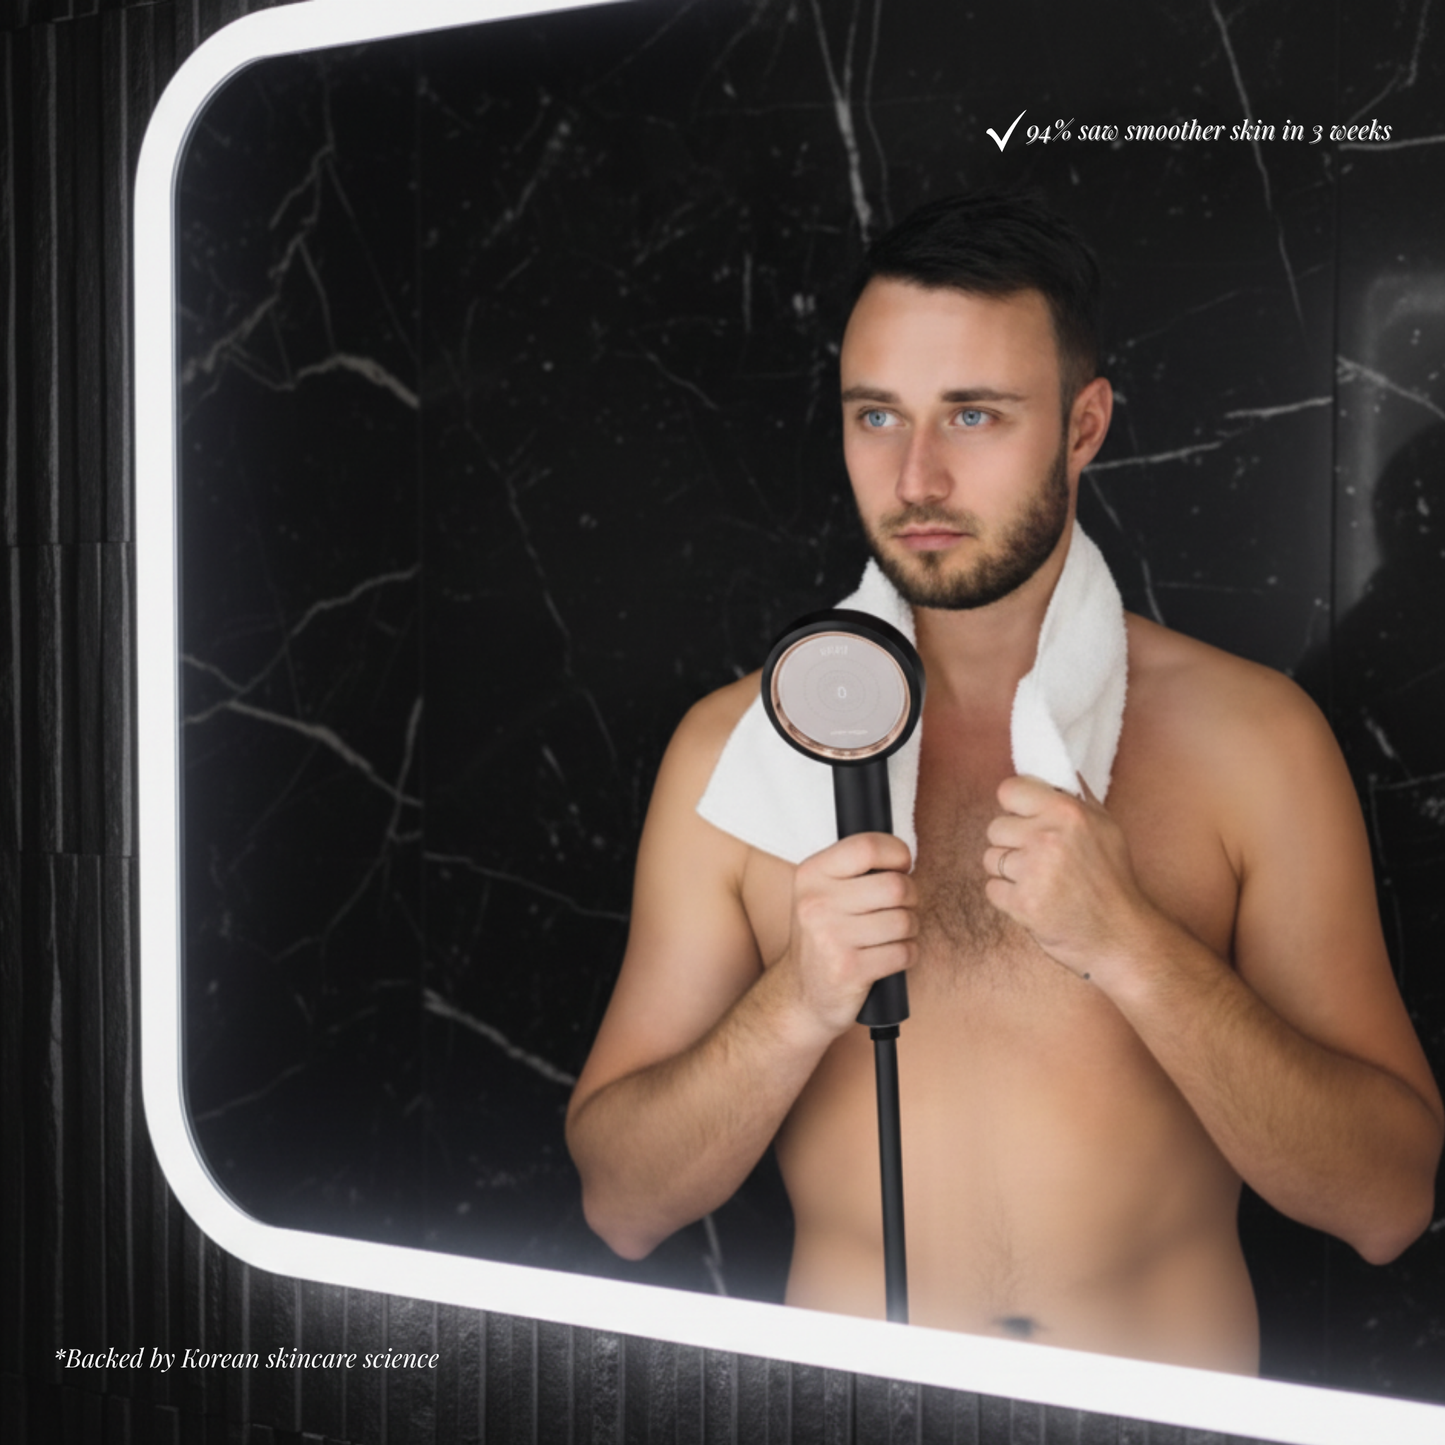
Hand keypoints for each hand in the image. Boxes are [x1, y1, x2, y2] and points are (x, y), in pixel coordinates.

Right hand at [781, 832, 916, 1036]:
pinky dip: (907, 954)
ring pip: (905, 921)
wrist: (801, 993)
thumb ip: (855, 867)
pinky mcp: (848, 970)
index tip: (901, 867)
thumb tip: (904, 856)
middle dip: (911, 897)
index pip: (868, 846)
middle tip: (900, 907)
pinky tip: (890, 956)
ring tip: (892, 934)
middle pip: (896, 886)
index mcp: (811, 874)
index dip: (898, 854)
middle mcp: (816, 903)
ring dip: (910, 929)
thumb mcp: (823, 892)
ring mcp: (830, 937)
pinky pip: (904, 952)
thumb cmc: (825, 935)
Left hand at [982, 775, 1153, 981]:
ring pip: (991, 858)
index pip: (1009, 790)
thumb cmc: (1113, 880)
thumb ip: (1074, 797)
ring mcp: (1033, 871)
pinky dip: (1008, 898)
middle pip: (995, 827)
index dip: (1014, 806)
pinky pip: (992, 889)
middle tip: (1039, 860)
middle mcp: (1048, 837)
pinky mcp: (1022, 903)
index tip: (1024, 819)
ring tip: (1039, 882)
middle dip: (1011, 843)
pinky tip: (1035, 901)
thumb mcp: (1105, 826)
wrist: (1121, 936)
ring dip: (1008, 872)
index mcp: (1068, 812)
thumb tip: (1054, 768)